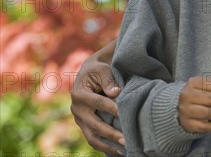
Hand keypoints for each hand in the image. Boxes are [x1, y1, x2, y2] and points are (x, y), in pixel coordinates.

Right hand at [70, 40, 124, 154]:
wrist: (88, 74)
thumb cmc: (98, 70)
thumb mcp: (102, 69)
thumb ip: (109, 79)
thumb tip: (116, 92)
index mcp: (79, 94)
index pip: (98, 103)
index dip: (112, 109)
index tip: (125, 114)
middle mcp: (76, 109)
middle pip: (95, 125)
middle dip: (111, 133)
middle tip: (126, 140)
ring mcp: (79, 119)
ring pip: (92, 137)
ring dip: (107, 145)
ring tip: (123, 150)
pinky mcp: (84, 125)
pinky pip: (92, 139)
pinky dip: (103, 146)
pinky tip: (117, 152)